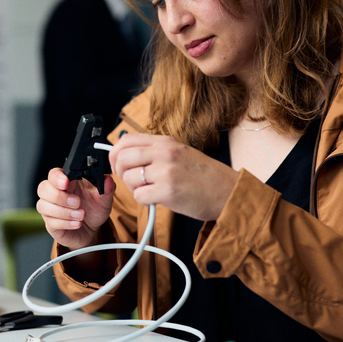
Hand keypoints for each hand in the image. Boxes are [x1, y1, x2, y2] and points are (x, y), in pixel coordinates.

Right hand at [36, 168, 114, 249]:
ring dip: (64, 211)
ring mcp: (50, 209)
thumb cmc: (94, 210)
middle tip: (78, 202)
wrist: (92, 230)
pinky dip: (65, 223)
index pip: (54, 174)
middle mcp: (55, 193)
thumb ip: (107, 189)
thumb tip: (108, 179)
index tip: (66, 183)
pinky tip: (77, 223)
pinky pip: (50, 222)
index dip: (57, 177)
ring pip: (43, 206)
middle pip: (43, 188)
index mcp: (67, 182)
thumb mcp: (104, 199)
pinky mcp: (51, 224)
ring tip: (81, 215)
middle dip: (60, 196)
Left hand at [109, 133, 238, 221]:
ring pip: (128, 178)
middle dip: (121, 173)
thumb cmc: (204, 175)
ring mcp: (166, 171)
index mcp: (165, 141)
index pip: (126, 140)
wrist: (228, 191)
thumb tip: (126, 155)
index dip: (115, 154)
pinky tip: (157, 200)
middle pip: (122, 158)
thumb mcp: (179, 153)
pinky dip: (144, 201)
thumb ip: (155, 152)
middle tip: (132, 181)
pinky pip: (139, 196)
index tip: (117, 165)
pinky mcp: (168, 191)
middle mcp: (164, 152)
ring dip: (134, 188)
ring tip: (149, 191)